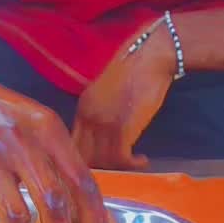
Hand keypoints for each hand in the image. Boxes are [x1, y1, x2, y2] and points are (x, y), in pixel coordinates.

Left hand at [73, 23, 175, 169]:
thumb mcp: (106, 91)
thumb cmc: (134, 68)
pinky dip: (132, 165)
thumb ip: (99, 111)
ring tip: (134, 162)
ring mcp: (104, 124)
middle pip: (85, 158)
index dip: (85, 159)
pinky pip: (121, 159)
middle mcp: (88, 118)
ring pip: (103, 161)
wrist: (151, 55)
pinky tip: (142, 161)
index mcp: (82, 108)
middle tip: (118, 168)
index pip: (73, 144)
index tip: (102, 163)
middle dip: (102, 167)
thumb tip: (103, 134)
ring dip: (120, 167)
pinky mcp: (122, 128)